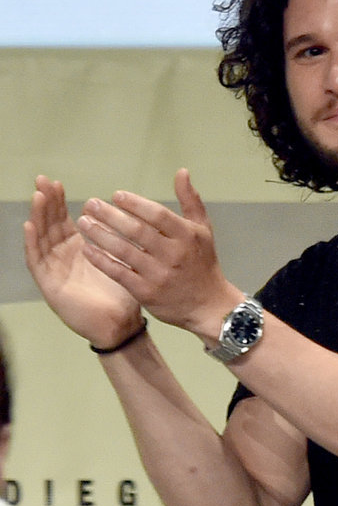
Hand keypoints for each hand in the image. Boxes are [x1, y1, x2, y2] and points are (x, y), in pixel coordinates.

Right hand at [24, 177, 141, 347]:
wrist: (122, 324)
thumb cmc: (125, 293)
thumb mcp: (125, 258)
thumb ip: (126, 237)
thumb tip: (139, 214)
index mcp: (79, 248)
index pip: (63, 219)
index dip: (58, 201)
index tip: (57, 182)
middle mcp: (63, 257)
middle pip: (49, 224)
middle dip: (45, 202)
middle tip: (42, 180)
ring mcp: (54, 270)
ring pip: (41, 238)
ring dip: (38, 217)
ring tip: (37, 196)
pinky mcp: (50, 285)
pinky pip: (37, 261)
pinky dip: (32, 243)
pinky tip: (30, 226)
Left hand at [75, 169, 232, 332]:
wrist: (208, 306)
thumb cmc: (203, 263)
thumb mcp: (203, 230)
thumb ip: (190, 200)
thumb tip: (181, 172)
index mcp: (187, 235)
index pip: (157, 214)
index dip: (135, 203)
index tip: (116, 196)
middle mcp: (173, 254)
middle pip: (136, 231)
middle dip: (110, 215)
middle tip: (91, 204)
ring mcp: (159, 275)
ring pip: (123, 250)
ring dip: (100, 235)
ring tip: (83, 222)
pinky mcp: (147, 293)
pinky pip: (118, 273)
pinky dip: (101, 260)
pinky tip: (87, 249)